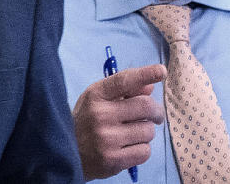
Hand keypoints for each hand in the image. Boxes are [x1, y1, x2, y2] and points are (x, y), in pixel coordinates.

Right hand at [73, 63, 166, 179]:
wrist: (67, 152)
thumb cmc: (86, 121)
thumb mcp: (97, 100)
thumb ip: (123, 91)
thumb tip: (150, 87)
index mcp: (95, 95)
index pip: (123, 81)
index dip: (144, 74)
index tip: (161, 70)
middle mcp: (100, 114)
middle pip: (146, 106)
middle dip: (156, 112)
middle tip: (154, 116)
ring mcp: (106, 138)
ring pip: (148, 131)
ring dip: (145, 132)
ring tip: (131, 134)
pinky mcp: (113, 159)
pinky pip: (145, 151)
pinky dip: (141, 149)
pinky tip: (127, 148)